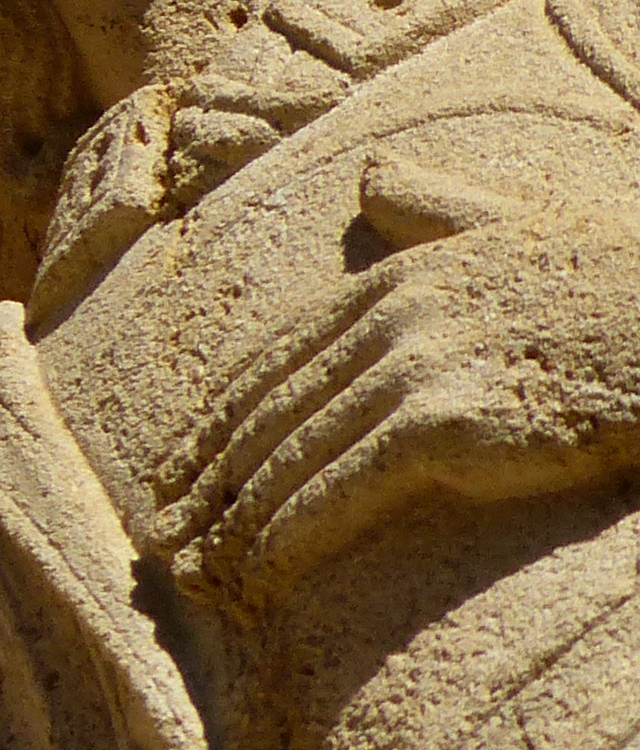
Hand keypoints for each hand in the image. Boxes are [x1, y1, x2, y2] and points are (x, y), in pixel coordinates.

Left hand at [156, 161, 639, 590]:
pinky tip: (251, 572)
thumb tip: (372, 177)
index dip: (216, 417)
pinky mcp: (448, 424)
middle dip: (203, 476)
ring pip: (290, 454)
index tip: (172, 465)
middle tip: (156, 530)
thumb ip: (438, 207)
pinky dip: (284, 532)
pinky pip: (340, 487)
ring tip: (187, 569)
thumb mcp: (515, 224)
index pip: (273, 357)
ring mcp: (416, 368)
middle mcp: (390, 316)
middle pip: (266, 408)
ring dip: (228, 519)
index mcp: (396, 276)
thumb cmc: (621, 280)